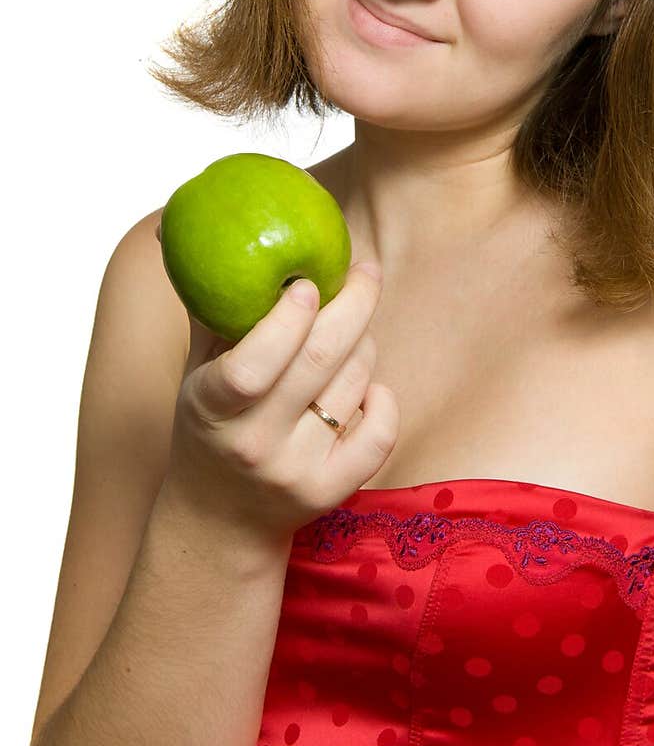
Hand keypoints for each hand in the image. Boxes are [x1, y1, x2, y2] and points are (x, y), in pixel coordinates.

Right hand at [162, 256, 398, 541]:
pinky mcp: (333, 492)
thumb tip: (179, 224)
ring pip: (355, 383)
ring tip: (349, 333)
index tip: (306, 280)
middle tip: (364, 270)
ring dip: (363, 345)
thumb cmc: (211, 426)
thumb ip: (206, 306)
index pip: (253, 365)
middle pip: (322, 361)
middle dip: (354, 304)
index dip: (287, 319)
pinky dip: (382, 395)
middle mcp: (255, 444)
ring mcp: (297, 472)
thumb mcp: (196, 372)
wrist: (220, 520)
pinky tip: (365, 383)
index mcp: (212, 408)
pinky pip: (381, 429)